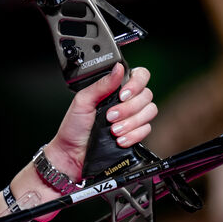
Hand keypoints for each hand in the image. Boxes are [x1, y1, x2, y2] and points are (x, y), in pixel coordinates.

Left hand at [44, 64, 156, 179]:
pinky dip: (133, 135)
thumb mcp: (83, 101)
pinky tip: (119, 139)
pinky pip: (147, 130)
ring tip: (113, 130)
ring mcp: (132, 117)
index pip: (140, 76)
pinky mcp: (135, 133)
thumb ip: (101, 84)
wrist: (72, 153)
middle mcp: (126, 101)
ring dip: (131, 122)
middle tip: (110, 116)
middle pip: (146, 95)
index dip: (136, 84)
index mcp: (115, 89)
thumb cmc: (74, 127)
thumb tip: (118, 68)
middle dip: (128, 108)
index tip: (122, 95)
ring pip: (149, 112)